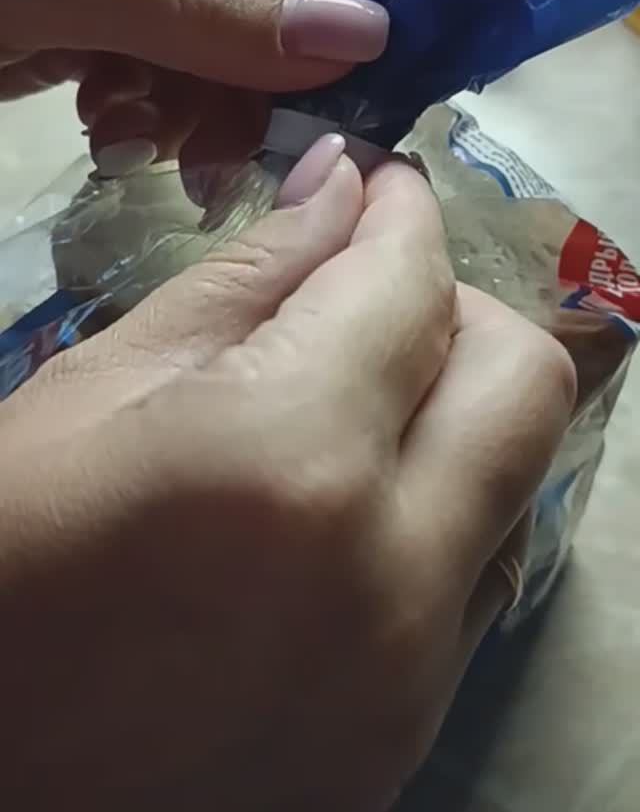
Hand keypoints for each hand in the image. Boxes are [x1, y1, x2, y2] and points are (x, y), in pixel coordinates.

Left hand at [0, 0, 387, 186]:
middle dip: (221, 89)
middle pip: (224, 11)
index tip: (323, 101)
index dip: (291, 21)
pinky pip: (138, 86)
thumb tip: (366, 32)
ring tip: (130, 148)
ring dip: (175, 118)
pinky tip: (110, 144)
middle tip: (213, 161)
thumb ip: (193, 4)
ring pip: (185, 61)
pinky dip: (133, 124)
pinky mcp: (64, 38)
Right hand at [0, 150, 574, 809]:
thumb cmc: (3, 555)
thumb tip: (341, 189)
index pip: (411, 288)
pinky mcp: (403, 740)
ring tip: (349, 406)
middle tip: (370, 299)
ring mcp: (411, 680)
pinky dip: (430, 513)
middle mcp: (391, 580)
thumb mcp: (101, 388)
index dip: (401, 212)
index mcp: (292, 462)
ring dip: (452, 416)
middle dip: (459, 309)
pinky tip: (337, 509)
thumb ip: (249, 279)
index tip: (379, 185)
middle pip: (521, 384)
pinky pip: (468, 583)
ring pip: (514, 486)